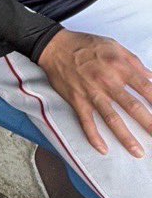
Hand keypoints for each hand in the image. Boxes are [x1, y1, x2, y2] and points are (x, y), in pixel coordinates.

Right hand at [38, 29, 151, 157]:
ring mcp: (91, 93)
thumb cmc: (86, 45)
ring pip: (111, 119)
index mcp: (119, 66)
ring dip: (126, 137)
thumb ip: (134, 62)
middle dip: (149, 123)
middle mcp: (107, 81)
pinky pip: (86, 122)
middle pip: (133, 107)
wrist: (55, 46)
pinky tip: (103, 149)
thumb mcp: (113, 45)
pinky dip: (94, 137)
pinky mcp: (77, 100)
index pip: (145, 88)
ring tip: (139, 152)